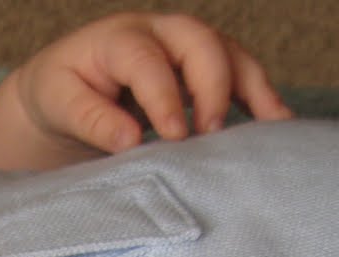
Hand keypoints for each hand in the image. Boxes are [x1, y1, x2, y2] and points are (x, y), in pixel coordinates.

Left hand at [12, 11, 291, 155]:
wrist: (63, 90)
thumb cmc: (59, 95)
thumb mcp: (58, 104)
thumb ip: (90, 119)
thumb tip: (130, 141)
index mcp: (118, 38)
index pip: (147, 62)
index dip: (164, 96)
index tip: (174, 136)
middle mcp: (159, 34)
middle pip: (200, 44)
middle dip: (212, 86)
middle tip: (210, 133)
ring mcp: (187, 49)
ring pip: (230, 55)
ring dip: (253, 89)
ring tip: (271, 127)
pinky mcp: (204, 70)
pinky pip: (241, 75)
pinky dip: (261, 98)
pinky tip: (280, 125)